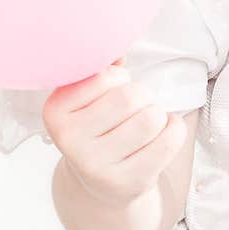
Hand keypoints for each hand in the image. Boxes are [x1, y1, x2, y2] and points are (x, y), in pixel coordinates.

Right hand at [42, 60, 186, 206]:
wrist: (101, 185)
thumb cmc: (101, 127)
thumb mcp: (90, 98)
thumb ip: (103, 69)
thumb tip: (117, 44)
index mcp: (55, 111)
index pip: (106, 76)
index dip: (120, 79)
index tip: (112, 93)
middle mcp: (70, 141)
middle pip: (130, 97)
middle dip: (142, 96)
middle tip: (135, 109)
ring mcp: (97, 166)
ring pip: (151, 118)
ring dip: (158, 115)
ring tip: (146, 123)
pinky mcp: (127, 183)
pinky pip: (169, 140)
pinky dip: (174, 130)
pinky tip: (160, 136)